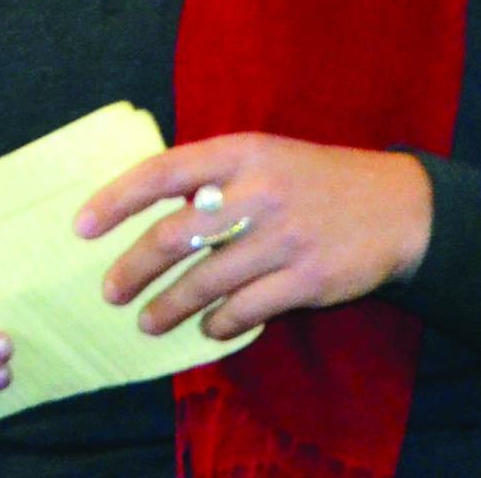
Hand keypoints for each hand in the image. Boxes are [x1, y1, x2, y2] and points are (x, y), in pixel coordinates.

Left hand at [75, 134, 431, 339]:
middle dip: (133, 269)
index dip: (116, 198)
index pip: (164, 171)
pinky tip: (210, 328)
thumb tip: (152, 214)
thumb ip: (217, 178)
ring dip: (168, 307)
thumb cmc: (320, 181)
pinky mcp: (307, 279)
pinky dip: (218, 325)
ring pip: (204, 282)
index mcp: (245, 152)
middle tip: (111, 291)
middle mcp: (260, 191)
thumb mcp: (269, 158)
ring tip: (149, 321)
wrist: (400, 207)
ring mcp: (285, 238)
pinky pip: (244, 311)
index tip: (81, 226)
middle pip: (175, 236)